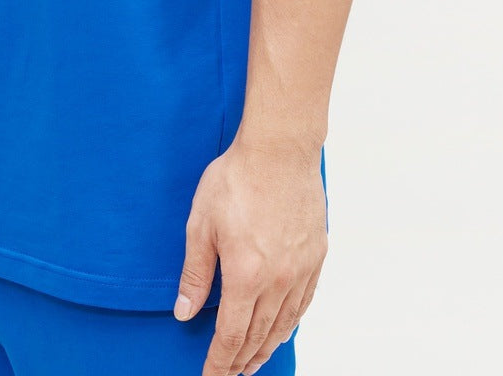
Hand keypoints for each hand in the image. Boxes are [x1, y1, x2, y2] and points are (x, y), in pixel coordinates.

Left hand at [174, 140, 327, 375]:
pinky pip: (304, 302)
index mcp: (246, 276)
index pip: (232, 335)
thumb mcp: (201, 224)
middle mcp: (278, 281)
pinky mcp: (316, 255)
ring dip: (267, 347)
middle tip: (231, 374)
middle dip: (242, 360)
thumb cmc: (236, 180)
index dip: (220, 362)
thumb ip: (195, 273)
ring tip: (254, 361)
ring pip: (284, 323)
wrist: (279, 150)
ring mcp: (301, 269)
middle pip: (259, 335)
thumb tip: (185, 312)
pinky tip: (283, 328)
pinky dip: (292, 322)